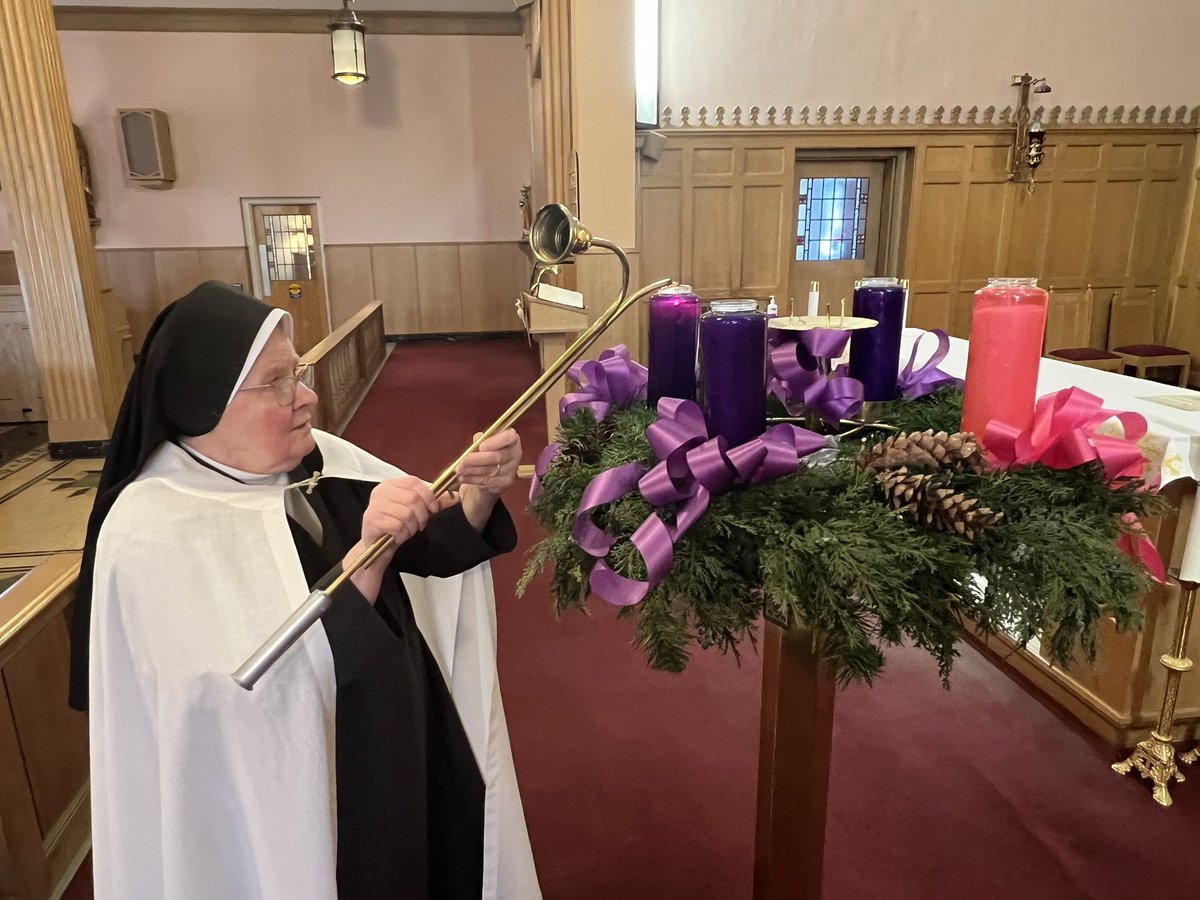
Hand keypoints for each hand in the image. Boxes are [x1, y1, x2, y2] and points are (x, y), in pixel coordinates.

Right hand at [343, 476, 439, 604]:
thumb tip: (457, 496)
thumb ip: (435, 502)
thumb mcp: (417, 511)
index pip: (413, 482)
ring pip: (406, 514)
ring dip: (412, 527)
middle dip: (422, 515)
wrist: (377, 545)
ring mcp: (374, 505)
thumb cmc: (397, 524)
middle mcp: (380, 491)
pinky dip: (402, 534)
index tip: (434, 509)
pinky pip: (397, 526)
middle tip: (419, 525)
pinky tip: (398, 536)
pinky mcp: (372, 520)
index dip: (428, 495)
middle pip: (412, 498)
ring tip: (407, 531)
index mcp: (391, 484)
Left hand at [455, 429, 521, 497]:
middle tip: (463, 460)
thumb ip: (481, 439)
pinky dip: (472, 479)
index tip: (481, 446)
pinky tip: (463, 477)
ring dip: (472, 469)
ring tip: (459, 469)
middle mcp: (515, 454)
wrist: (490, 477)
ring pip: (490, 470)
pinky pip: (487, 481)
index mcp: (512, 440)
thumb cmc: (486, 455)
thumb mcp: (483, 444)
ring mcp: (511, 470)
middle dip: (478, 459)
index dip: (496, 442)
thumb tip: (478, 438)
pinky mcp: (504, 483)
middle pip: (498, 456)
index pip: (509, 437)